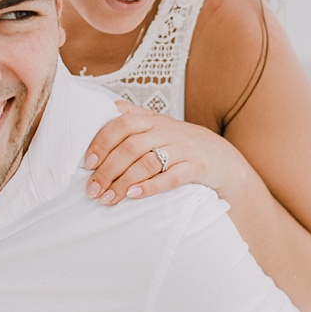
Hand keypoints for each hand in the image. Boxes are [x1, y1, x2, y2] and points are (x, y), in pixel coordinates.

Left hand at [83, 102, 243, 204]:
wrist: (223, 158)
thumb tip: (99, 112)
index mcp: (153, 120)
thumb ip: (132, 118)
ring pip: (147, 163)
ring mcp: (183, 148)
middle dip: (108, 170)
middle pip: (131, 146)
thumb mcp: (159, 126)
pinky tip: (134, 196)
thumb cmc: (181, 144)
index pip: (122, 123)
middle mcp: (167, 131)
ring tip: (108, 199)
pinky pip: (172, 177)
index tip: (87, 163)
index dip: (102, 141)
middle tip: (93, 190)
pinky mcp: (197, 167)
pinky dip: (150, 187)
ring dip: (123, 183)